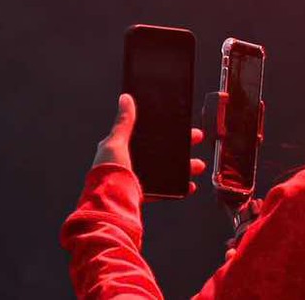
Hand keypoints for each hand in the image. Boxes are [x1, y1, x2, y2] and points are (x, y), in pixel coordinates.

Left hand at [93, 94, 208, 197]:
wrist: (108, 204)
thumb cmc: (107, 172)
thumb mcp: (114, 143)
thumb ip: (123, 123)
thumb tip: (125, 99)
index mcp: (121, 149)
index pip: (147, 135)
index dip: (164, 129)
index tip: (180, 125)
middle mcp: (129, 163)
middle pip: (160, 151)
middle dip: (180, 146)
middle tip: (195, 139)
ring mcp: (138, 179)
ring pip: (167, 170)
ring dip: (184, 167)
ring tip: (197, 165)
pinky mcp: (145, 194)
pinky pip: (166, 190)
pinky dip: (179, 188)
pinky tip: (189, 185)